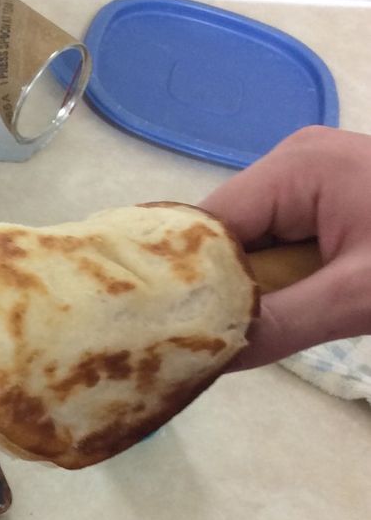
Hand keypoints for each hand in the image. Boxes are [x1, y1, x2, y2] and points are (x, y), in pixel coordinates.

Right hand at [202, 127, 370, 368]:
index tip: (168, 335)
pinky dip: (275, 285)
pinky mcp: (330, 202)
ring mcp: (312, 179)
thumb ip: (279, 325)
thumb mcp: (360, 297)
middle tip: (204, 346)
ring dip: (248, 292)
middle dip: (216, 290)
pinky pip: (280, 245)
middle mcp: (293, 161)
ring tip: (243, 337)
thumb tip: (202, 358)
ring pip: (248, 244)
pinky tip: (278, 316)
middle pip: (222, 234)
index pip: (206, 225)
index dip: (182, 280)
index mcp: (297, 166)